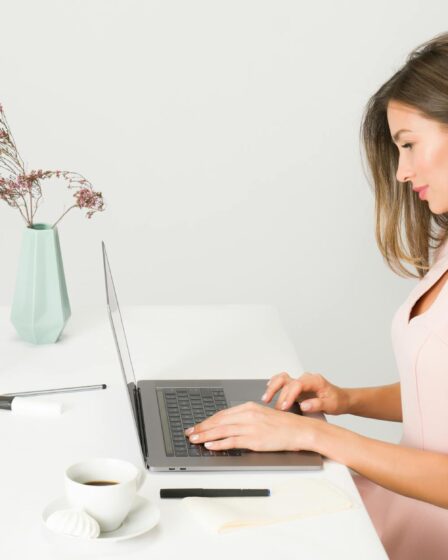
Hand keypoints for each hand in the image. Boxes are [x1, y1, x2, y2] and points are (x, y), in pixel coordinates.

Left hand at [184, 401, 320, 451]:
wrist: (299, 430)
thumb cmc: (283, 424)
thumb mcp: (262, 415)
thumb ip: (246, 417)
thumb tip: (230, 424)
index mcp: (249, 407)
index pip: (222, 414)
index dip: (207, 420)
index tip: (197, 425)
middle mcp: (248, 415)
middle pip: (219, 421)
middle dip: (202, 427)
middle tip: (189, 433)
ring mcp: (251, 427)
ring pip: (222, 431)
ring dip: (205, 435)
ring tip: (194, 439)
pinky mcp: (254, 440)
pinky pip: (232, 441)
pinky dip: (219, 443)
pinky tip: (210, 445)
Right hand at [262, 371, 348, 415]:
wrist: (341, 399)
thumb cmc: (337, 401)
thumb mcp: (331, 405)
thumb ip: (317, 404)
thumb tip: (304, 405)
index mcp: (315, 381)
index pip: (297, 384)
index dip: (289, 395)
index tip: (284, 407)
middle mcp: (306, 379)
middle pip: (286, 380)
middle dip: (277, 392)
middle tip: (273, 406)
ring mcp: (300, 382)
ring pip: (282, 379)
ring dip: (273, 387)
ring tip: (265, 398)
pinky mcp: (296, 387)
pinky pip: (283, 382)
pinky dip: (274, 384)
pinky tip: (268, 390)